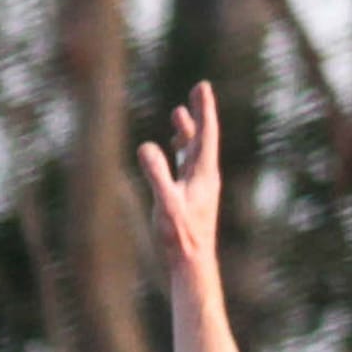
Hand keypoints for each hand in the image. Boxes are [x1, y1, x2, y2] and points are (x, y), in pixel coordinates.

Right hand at [137, 81, 220, 270]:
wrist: (192, 264)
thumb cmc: (180, 236)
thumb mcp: (166, 203)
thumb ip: (156, 173)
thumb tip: (145, 146)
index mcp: (203, 173)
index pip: (206, 134)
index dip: (204, 109)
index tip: (203, 87)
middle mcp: (205, 178)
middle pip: (203, 138)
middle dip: (199, 114)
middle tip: (199, 91)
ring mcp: (199, 188)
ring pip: (195, 151)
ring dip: (188, 132)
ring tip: (179, 115)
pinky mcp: (192, 198)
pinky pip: (187, 166)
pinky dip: (181, 151)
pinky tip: (173, 149)